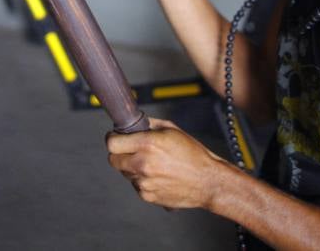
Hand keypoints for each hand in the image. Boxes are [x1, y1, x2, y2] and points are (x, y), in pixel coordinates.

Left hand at [106, 117, 227, 209]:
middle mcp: (143, 164)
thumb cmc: (193, 154)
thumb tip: (133, 123)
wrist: (208, 182)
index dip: (113, 138)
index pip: (112, 143)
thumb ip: (148, 124)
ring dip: (132, 167)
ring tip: (153, 164)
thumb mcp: (172, 130)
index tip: (116, 137)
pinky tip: (159, 176)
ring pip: (125, 173)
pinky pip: (136, 185)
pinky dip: (142, 180)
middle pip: (113, 159)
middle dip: (120, 153)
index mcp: (148, 144)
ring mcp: (144, 182)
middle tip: (131, 150)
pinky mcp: (147, 196)